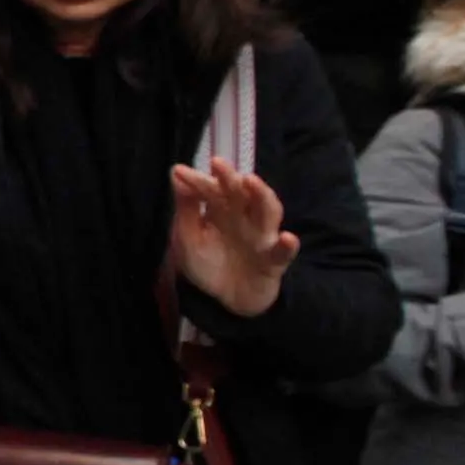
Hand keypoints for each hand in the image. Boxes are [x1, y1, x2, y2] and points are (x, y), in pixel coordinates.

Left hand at [168, 156, 299, 318]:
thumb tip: (176, 174)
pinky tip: (287, 238)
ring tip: (251, 181)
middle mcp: (244, 218)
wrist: (226, 300)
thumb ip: (186, 209)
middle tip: (218, 163)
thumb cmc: (208, 263)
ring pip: (268, 212)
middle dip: (230, 178)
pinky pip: (283, 253)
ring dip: (262, 195)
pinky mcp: (274, 261)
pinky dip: (287, 246)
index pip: (211, 190)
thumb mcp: (189, 237)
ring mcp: (262, 237)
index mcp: (222, 210)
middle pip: (241, 193)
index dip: (197, 181)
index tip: (179, 171)